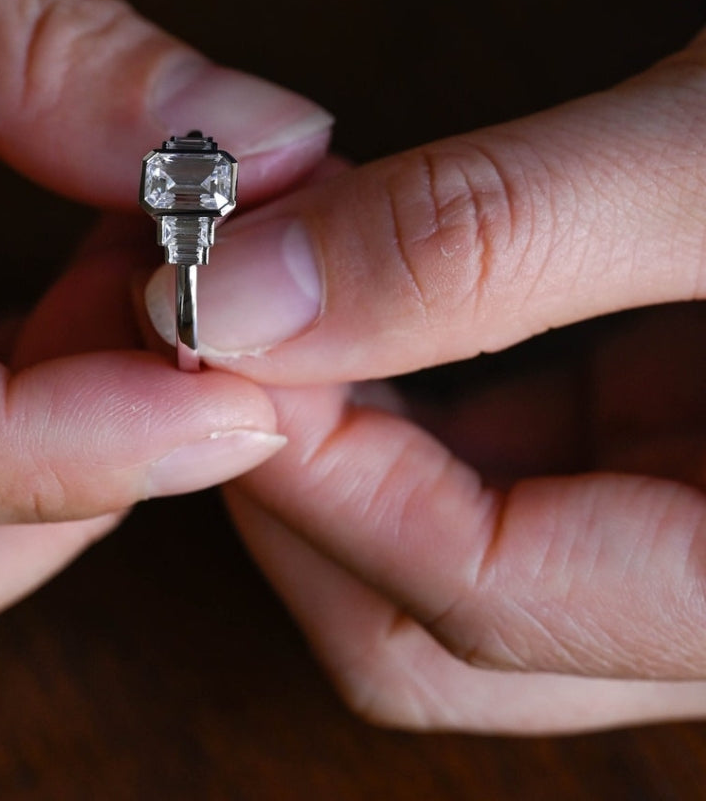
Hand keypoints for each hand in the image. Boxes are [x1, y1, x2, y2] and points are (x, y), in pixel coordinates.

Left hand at [146, 37, 705, 731]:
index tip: (212, 338)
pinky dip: (413, 402)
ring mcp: (698, 525)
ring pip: (463, 561)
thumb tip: (248, 296)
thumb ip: (488, 239)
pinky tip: (367, 305)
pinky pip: (509, 475)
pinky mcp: (678, 450)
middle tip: (229, 338)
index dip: (319, 474)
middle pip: (449, 630)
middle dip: (313, 488)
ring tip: (282, 309)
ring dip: (351, 443)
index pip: (485, 601)